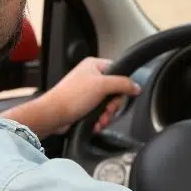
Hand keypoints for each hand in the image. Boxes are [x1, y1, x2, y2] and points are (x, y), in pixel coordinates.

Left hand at [4, 57, 140, 137]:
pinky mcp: (84, 107)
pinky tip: (95, 124)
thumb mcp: (102, 86)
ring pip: (108, 105)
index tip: (121, 95)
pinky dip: (99, 120)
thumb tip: (136, 86)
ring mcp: (87, 93)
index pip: (118, 71)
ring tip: (100, 120)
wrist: (53, 115)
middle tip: (107, 110)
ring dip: (106, 116)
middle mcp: (91, 77)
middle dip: (112, 106)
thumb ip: (122, 84)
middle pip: (115, 91)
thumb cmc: (72, 97)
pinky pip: (100, 113)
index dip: (122, 85)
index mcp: (94, 65)